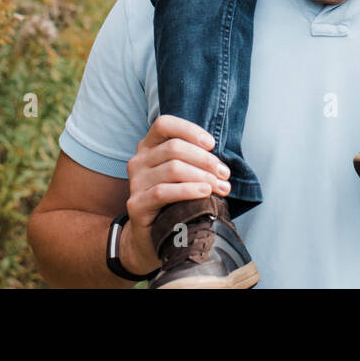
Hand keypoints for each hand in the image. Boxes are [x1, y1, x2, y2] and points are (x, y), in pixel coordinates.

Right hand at [119, 115, 232, 275]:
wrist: (153, 236)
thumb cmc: (175, 200)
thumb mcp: (183, 174)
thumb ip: (194, 160)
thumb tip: (221, 163)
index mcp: (149, 146)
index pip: (164, 124)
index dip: (190, 130)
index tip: (212, 144)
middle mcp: (139, 161)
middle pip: (174, 148)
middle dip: (205, 159)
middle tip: (224, 174)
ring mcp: (135, 182)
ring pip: (173, 169)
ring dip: (203, 176)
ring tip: (221, 187)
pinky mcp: (136, 204)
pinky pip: (164, 191)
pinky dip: (188, 190)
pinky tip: (205, 193)